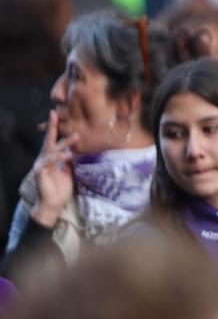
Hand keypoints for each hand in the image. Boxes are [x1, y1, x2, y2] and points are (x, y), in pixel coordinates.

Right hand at [30, 110, 75, 228]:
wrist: (53, 204)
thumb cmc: (60, 189)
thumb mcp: (68, 172)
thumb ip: (68, 161)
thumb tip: (73, 152)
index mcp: (50, 158)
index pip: (54, 141)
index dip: (55, 129)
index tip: (58, 115)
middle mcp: (44, 159)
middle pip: (49, 140)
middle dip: (53, 127)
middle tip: (56, 114)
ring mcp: (40, 165)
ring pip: (51, 149)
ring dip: (65, 143)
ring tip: (76, 137)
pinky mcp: (39, 172)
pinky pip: (49, 161)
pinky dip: (59, 157)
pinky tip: (67, 155)